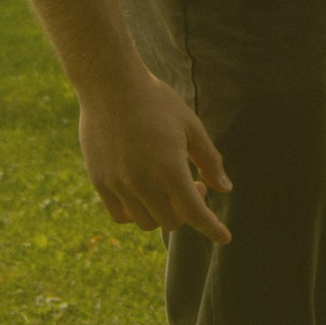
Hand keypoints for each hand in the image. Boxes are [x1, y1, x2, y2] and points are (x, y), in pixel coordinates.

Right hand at [79, 65, 233, 243]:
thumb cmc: (157, 102)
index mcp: (169, 169)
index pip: (194, 213)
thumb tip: (224, 189)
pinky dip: (136, 213)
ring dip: (163, 213)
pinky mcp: (100, 182)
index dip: (212, 228)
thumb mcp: (191, 127)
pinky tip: (145, 194)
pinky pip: (120, 215)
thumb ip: (209, 160)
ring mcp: (118, 184)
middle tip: (195, 185)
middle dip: (188, 211)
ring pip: (145, 222)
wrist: (110, 86)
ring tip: (169, 187)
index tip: (225, 238)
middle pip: (171, 221)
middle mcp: (142, 183)